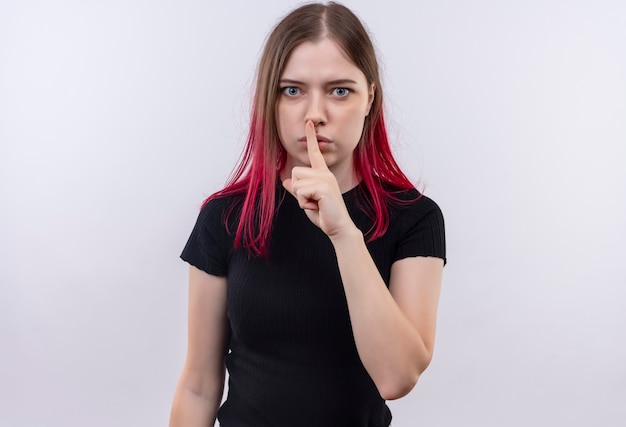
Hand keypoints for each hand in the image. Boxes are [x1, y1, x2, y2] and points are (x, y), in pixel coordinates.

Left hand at [282, 120, 356, 238]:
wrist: (339, 227)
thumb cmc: (325, 215)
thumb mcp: (307, 201)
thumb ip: (298, 190)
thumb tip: (287, 181)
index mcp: (322, 174)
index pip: (315, 153)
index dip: (311, 137)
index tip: (309, 123)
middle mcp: (324, 173)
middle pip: (295, 172)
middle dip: (298, 190)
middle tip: (313, 201)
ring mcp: (325, 179)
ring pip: (297, 182)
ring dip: (301, 198)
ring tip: (315, 204)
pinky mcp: (323, 187)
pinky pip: (300, 192)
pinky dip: (304, 203)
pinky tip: (317, 207)